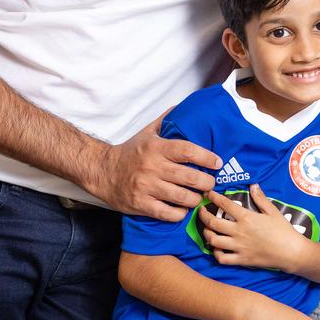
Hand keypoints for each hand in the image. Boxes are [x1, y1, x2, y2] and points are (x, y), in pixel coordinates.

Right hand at [89, 115, 220, 219]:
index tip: (217, 162)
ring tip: (199, 196)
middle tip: (211, 183)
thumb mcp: (147, 132)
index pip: (188, 151)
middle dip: (206, 182)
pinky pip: (167, 213)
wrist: (102, 172)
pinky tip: (183, 210)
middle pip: (189, 177)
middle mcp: (152, 167)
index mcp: (156, 147)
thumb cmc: (130, 152)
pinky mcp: (140, 204)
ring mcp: (146, 187)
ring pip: (181, 197)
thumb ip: (166, 120)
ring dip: (195, 199)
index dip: (207, 157)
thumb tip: (183, 106)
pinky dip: (179, 214)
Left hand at [201, 184, 307, 270]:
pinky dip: (216, 253)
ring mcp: (238, 247)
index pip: (225, 204)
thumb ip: (260, 198)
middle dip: (203, 215)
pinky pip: (222, 258)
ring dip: (207, 234)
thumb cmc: (283, 230)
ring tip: (206, 229)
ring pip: (214, 241)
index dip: (214, 197)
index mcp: (246, 218)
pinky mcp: (241, 260)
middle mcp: (239, 232)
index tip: (208, 194)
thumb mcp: (273, 211)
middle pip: (213, 223)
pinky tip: (216, 248)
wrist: (290, 252)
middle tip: (201, 211)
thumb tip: (253, 185)